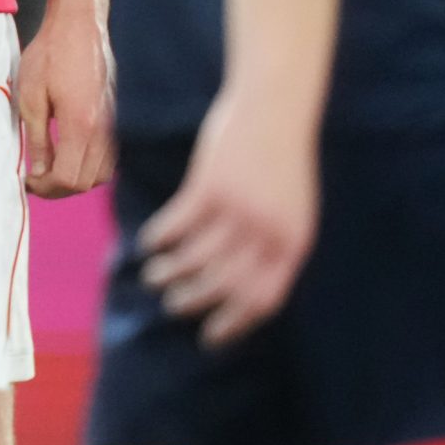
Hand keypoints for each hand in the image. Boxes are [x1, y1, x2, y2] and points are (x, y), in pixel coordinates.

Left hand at [18, 0, 115, 196]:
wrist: (81, 26)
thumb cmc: (51, 55)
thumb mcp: (31, 97)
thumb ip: (37, 140)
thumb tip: (38, 173)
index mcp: (82, 125)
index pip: (68, 178)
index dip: (45, 188)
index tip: (28, 181)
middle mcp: (106, 131)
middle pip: (85, 183)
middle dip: (58, 188)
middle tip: (35, 179)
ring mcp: (116, 126)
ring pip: (100, 175)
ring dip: (75, 179)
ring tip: (49, 168)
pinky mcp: (119, 120)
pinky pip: (109, 159)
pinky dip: (89, 167)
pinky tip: (69, 154)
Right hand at [139, 93, 318, 346]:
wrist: (275, 108)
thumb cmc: (283, 160)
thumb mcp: (294, 210)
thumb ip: (275, 246)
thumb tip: (243, 290)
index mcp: (293, 243)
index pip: (262, 299)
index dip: (234, 323)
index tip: (209, 337)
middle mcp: (267, 232)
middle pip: (224, 285)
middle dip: (194, 302)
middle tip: (174, 305)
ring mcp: (238, 209)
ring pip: (195, 258)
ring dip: (170, 272)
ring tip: (155, 275)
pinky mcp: (209, 186)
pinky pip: (177, 224)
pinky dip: (159, 238)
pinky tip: (150, 241)